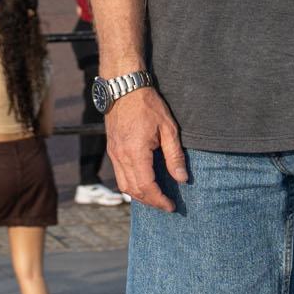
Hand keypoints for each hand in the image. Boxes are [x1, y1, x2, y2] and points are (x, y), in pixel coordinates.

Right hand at [104, 87, 187, 211]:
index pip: (146, 186)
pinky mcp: (112, 149)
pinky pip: (119, 174)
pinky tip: (143, 183)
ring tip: (155, 197)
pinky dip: (131, 184)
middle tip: (165, 205)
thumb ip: (174, 155)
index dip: (159, 200)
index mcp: (135, 152)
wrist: (124, 87)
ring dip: (139, 195)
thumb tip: (182, 178)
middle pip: (133, 190)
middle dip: (150, 201)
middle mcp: (121, 156)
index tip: (171, 206)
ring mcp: (114, 153)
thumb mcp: (168, 128)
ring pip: (124, 184)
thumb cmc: (148, 104)